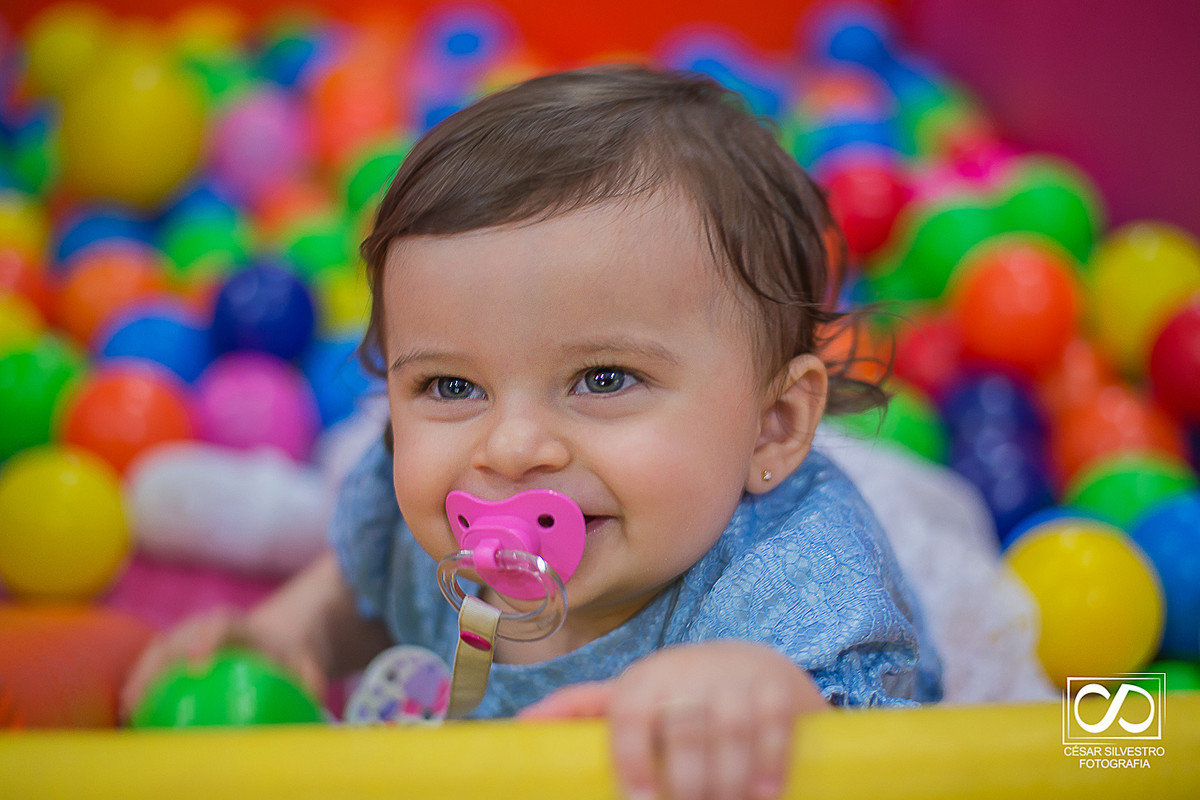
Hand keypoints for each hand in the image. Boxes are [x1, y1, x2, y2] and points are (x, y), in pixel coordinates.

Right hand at [118, 606, 325, 723]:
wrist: (272, 638)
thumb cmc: (285, 654)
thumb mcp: (303, 662)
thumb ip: (309, 677)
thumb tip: (312, 697)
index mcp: (242, 624)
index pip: (223, 625)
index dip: (207, 639)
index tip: (197, 661)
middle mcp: (209, 625)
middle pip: (179, 636)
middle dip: (158, 662)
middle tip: (144, 694)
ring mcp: (188, 634)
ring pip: (159, 650)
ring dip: (140, 675)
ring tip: (128, 708)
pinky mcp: (176, 650)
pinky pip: (154, 664)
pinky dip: (140, 685)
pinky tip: (131, 715)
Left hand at [521, 641, 827, 799]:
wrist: (752, 662)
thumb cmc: (678, 692)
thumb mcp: (631, 695)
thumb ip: (581, 709)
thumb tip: (519, 727)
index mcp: (646, 680)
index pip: (632, 712)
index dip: (632, 757)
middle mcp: (689, 672)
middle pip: (685, 731)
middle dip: (688, 784)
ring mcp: (736, 679)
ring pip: (730, 732)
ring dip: (728, 781)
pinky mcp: (779, 689)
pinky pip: (774, 728)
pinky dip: (770, 765)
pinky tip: (764, 793)